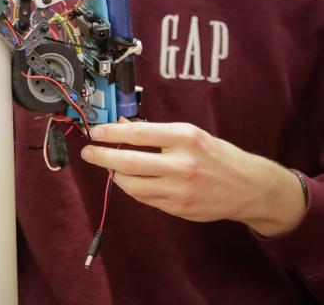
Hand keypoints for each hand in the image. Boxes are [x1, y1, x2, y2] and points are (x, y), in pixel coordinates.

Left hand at [81, 121, 305, 236]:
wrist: (248, 187)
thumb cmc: (217, 155)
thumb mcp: (191, 134)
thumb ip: (158, 132)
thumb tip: (123, 126)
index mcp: (185, 137)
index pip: (138, 133)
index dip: (112, 132)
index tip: (96, 131)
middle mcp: (181, 164)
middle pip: (129, 161)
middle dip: (102, 156)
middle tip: (88, 152)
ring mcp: (179, 190)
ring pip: (133, 185)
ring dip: (116, 175)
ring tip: (110, 166)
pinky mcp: (178, 209)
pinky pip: (146, 198)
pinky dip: (133, 188)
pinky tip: (129, 179)